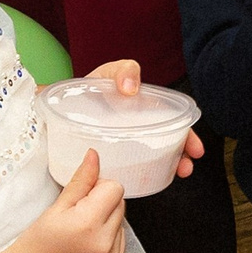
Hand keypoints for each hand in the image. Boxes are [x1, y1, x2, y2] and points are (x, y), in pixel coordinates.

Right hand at [12, 150, 128, 252]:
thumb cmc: (36, 245)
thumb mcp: (56, 207)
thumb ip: (81, 181)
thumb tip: (94, 156)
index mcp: (88, 224)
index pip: (115, 189)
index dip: (98, 187)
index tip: (81, 197)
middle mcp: (105, 244)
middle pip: (120, 204)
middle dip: (102, 203)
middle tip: (77, 215)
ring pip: (122, 222)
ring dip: (107, 221)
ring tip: (80, 233)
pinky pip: (121, 241)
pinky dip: (108, 238)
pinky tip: (86, 244)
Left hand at [82, 60, 202, 176]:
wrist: (58, 108)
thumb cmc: (88, 90)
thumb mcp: (108, 74)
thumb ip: (122, 72)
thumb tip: (131, 88)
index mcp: (144, 111)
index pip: (173, 123)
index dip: (187, 136)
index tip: (194, 148)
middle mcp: (140, 129)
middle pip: (168, 145)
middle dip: (182, 157)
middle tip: (186, 168)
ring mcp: (126, 145)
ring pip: (153, 160)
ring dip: (167, 168)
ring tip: (172, 175)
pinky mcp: (111, 159)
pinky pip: (131, 170)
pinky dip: (141, 177)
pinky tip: (143, 180)